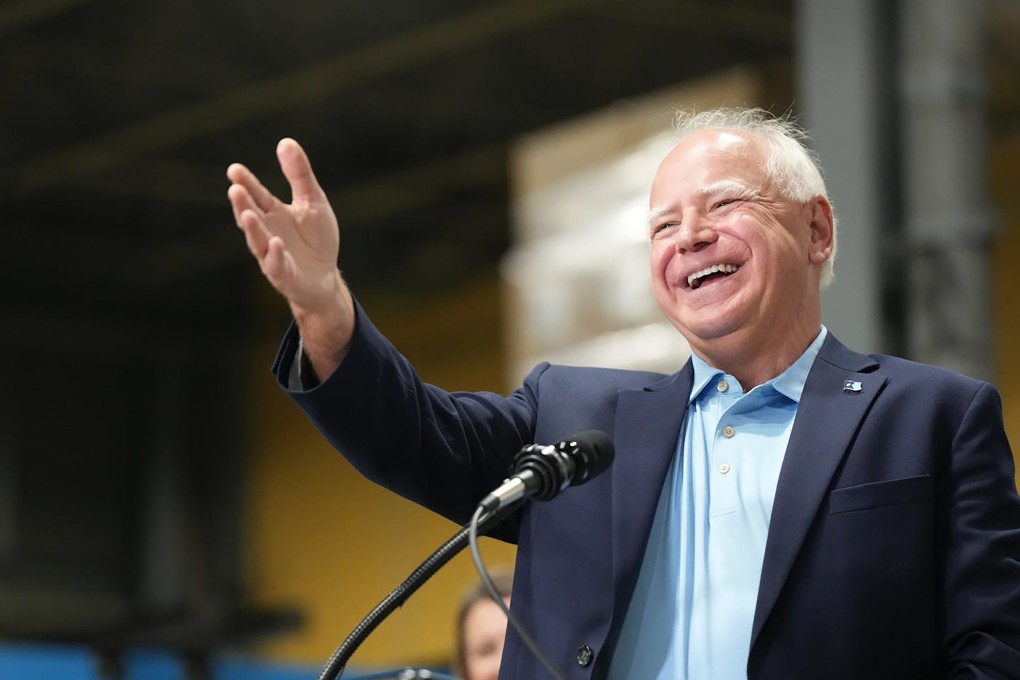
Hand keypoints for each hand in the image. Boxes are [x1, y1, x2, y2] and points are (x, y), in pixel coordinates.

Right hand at [227, 139, 354, 377]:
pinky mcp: (284, 275)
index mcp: (272, 213)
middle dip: (242, 204)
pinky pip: (276, 266)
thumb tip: (285, 141)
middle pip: (251, 216)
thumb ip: (299, 175)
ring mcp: (272, 255)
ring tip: (248, 214)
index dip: (246, 183)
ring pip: (257, 242)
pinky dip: (274, 255)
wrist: (326, 277)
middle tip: (235, 188)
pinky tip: (276, 243)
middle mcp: (267, 232)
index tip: (235, 169)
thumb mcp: (313, 201)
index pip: (256, 195)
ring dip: (252, 229)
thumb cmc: (316, 239)